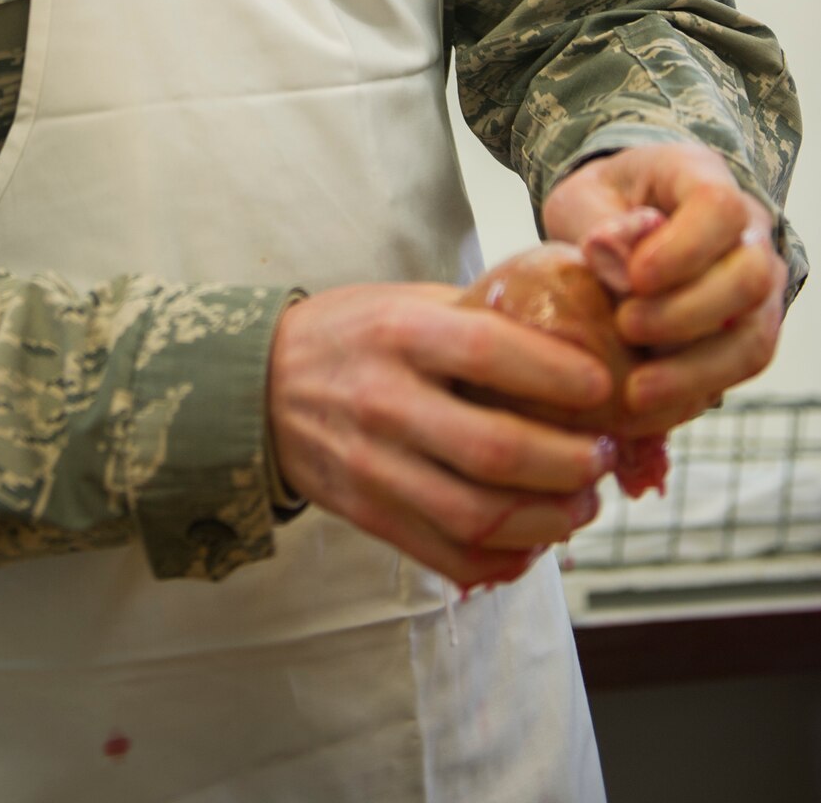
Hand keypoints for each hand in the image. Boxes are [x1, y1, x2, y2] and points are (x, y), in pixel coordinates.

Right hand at [267, 282, 615, 589]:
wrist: (257, 386)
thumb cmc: (347, 335)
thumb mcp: (404, 300)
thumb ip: (477, 316)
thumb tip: (569, 330)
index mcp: (400, 333)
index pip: (492, 354)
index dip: (559, 376)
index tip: (603, 387)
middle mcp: (384, 400)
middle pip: (496, 450)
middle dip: (570, 463)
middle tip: (603, 457)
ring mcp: (373, 465)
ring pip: (478, 515)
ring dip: (549, 520)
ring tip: (580, 504)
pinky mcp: (367, 513)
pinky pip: (448, 555)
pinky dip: (504, 561)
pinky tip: (534, 542)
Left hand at [541, 143, 785, 434]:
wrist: (616, 220)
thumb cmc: (602, 204)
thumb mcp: (583, 198)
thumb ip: (599, 226)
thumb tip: (615, 265)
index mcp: (702, 177)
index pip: (720, 208)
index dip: (685, 248)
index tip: (635, 277)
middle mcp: (746, 231)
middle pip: (751, 276)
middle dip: (688, 312)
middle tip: (626, 326)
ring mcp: (756, 284)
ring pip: (755, 334)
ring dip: (696, 367)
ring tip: (637, 388)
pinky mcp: (746, 330)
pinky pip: (741, 367)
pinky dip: (697, 388)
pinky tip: (651, 401)